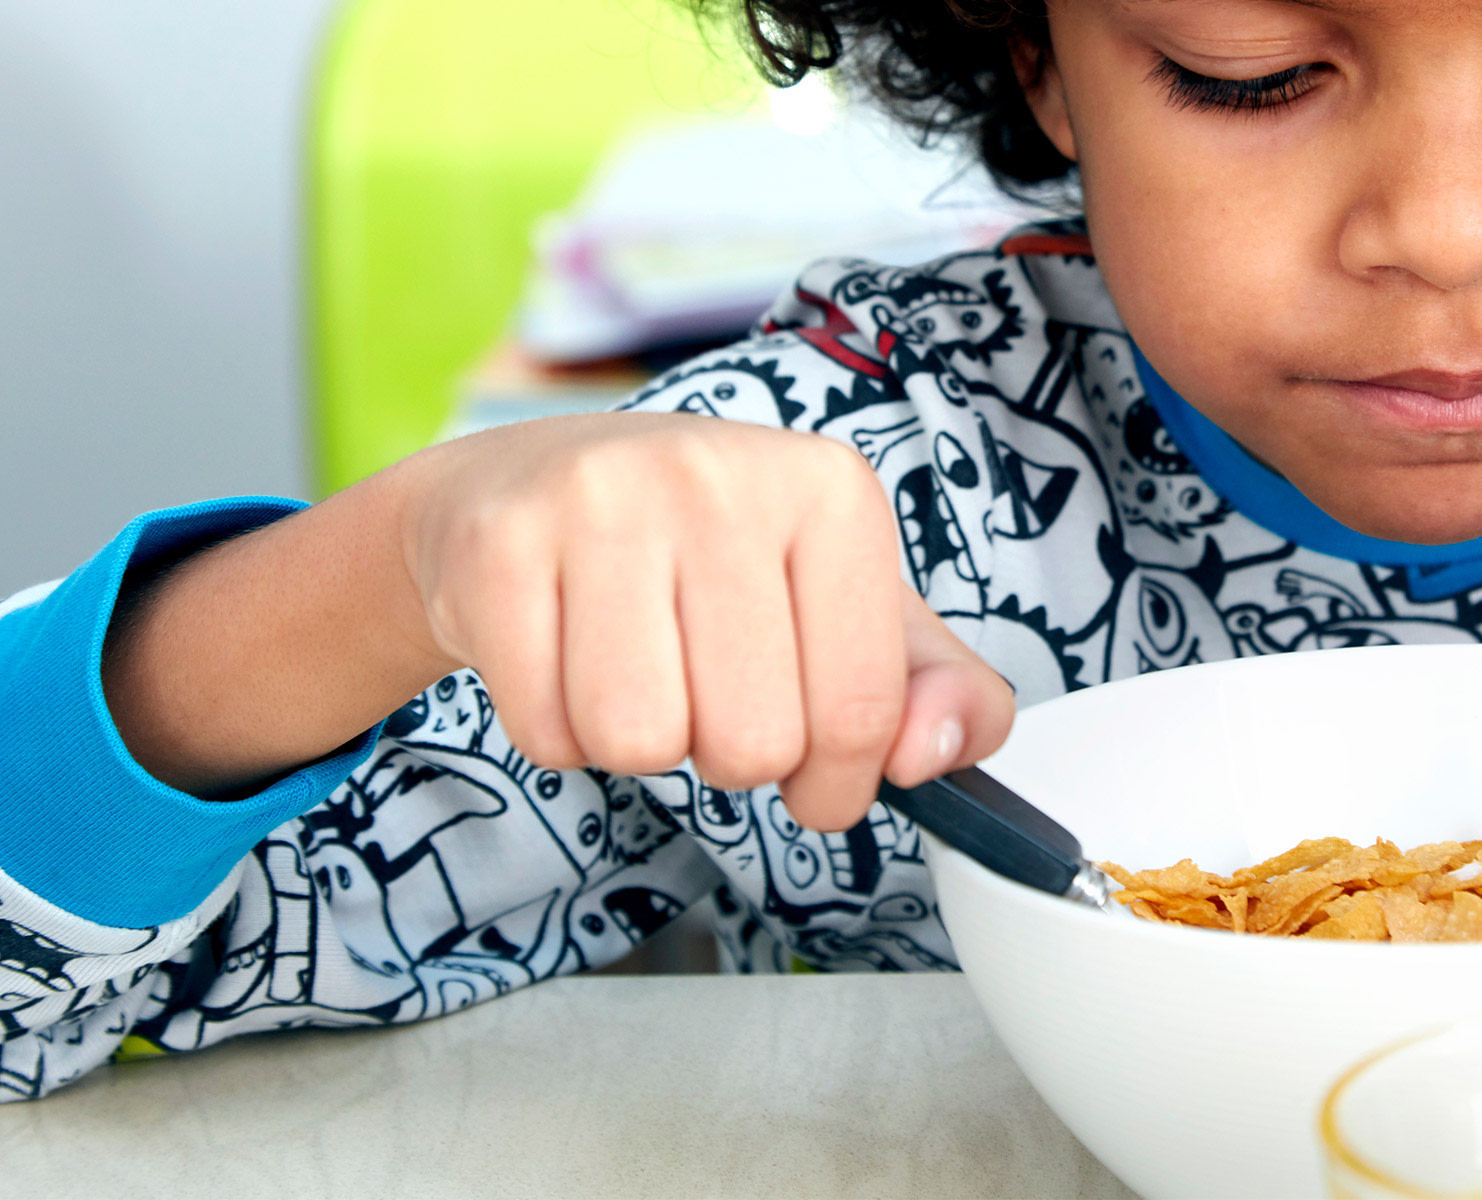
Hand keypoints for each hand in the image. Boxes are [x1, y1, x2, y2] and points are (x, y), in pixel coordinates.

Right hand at [399, 412, 1014, 830]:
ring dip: (638, 744)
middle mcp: (722, 477)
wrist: (529, 483)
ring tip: (635, 665)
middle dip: (729, 756)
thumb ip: (940, 693)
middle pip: (751, 745)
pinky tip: (566, 655)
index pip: (862, 713)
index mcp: (831, 490)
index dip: (837, 782)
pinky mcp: (501, 545)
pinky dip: (557, 731)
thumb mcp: (849, 610)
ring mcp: (603, 500)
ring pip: (641, 744)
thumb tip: (933, 751)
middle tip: (704, 686)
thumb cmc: (710, 559)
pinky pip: (548, 730)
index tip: (814, 769)